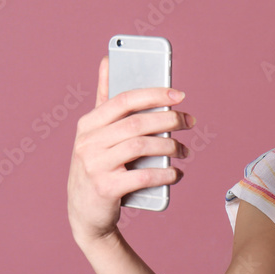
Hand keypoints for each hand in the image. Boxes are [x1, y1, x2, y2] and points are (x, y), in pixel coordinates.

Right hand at [67, 56, 193, 246]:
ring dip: (170, 146)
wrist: (84, 214)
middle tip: (189, 122)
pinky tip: (176, 173)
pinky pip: (143, 176)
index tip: (179, 95)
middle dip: (169, 120)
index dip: (154, 94)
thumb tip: (108, 59)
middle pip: (137, 123)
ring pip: (142, 147)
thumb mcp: (94, 134)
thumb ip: (104, 100)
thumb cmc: (97, 166)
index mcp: (88, 124)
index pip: (124, 100)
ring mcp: (94, 166)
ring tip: (184, 150)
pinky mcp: (105, 188)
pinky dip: (165, 173)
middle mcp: (88, 142)